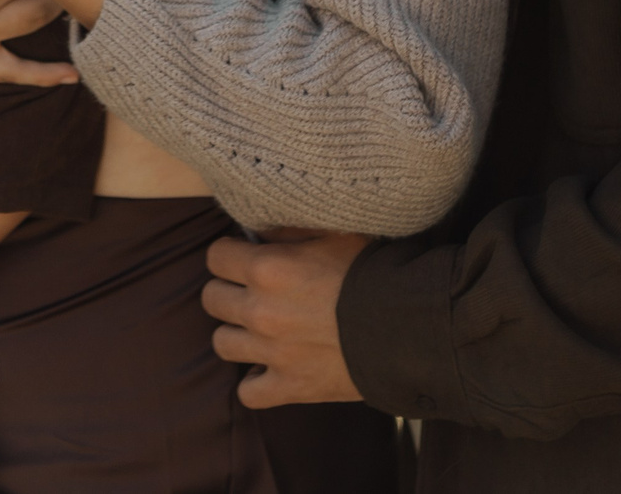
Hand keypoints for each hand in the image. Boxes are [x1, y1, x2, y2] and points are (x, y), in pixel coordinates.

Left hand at [202, 232, 371, 406]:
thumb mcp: (334, 233)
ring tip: (261, 328)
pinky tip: (271, 368)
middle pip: (211, 299)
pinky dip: (256, 382)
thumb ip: (289, 228)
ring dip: (238, 334)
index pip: (215, 256)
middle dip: (228, 291)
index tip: (245, 258)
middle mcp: (260, 310)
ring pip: (222, 343)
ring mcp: (272, 353)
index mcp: (267, 268)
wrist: (409, 326)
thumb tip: (258, 230)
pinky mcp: (290, 386)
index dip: (230, 255)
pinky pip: (248, 392)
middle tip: (252, 292)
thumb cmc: (373, 272)